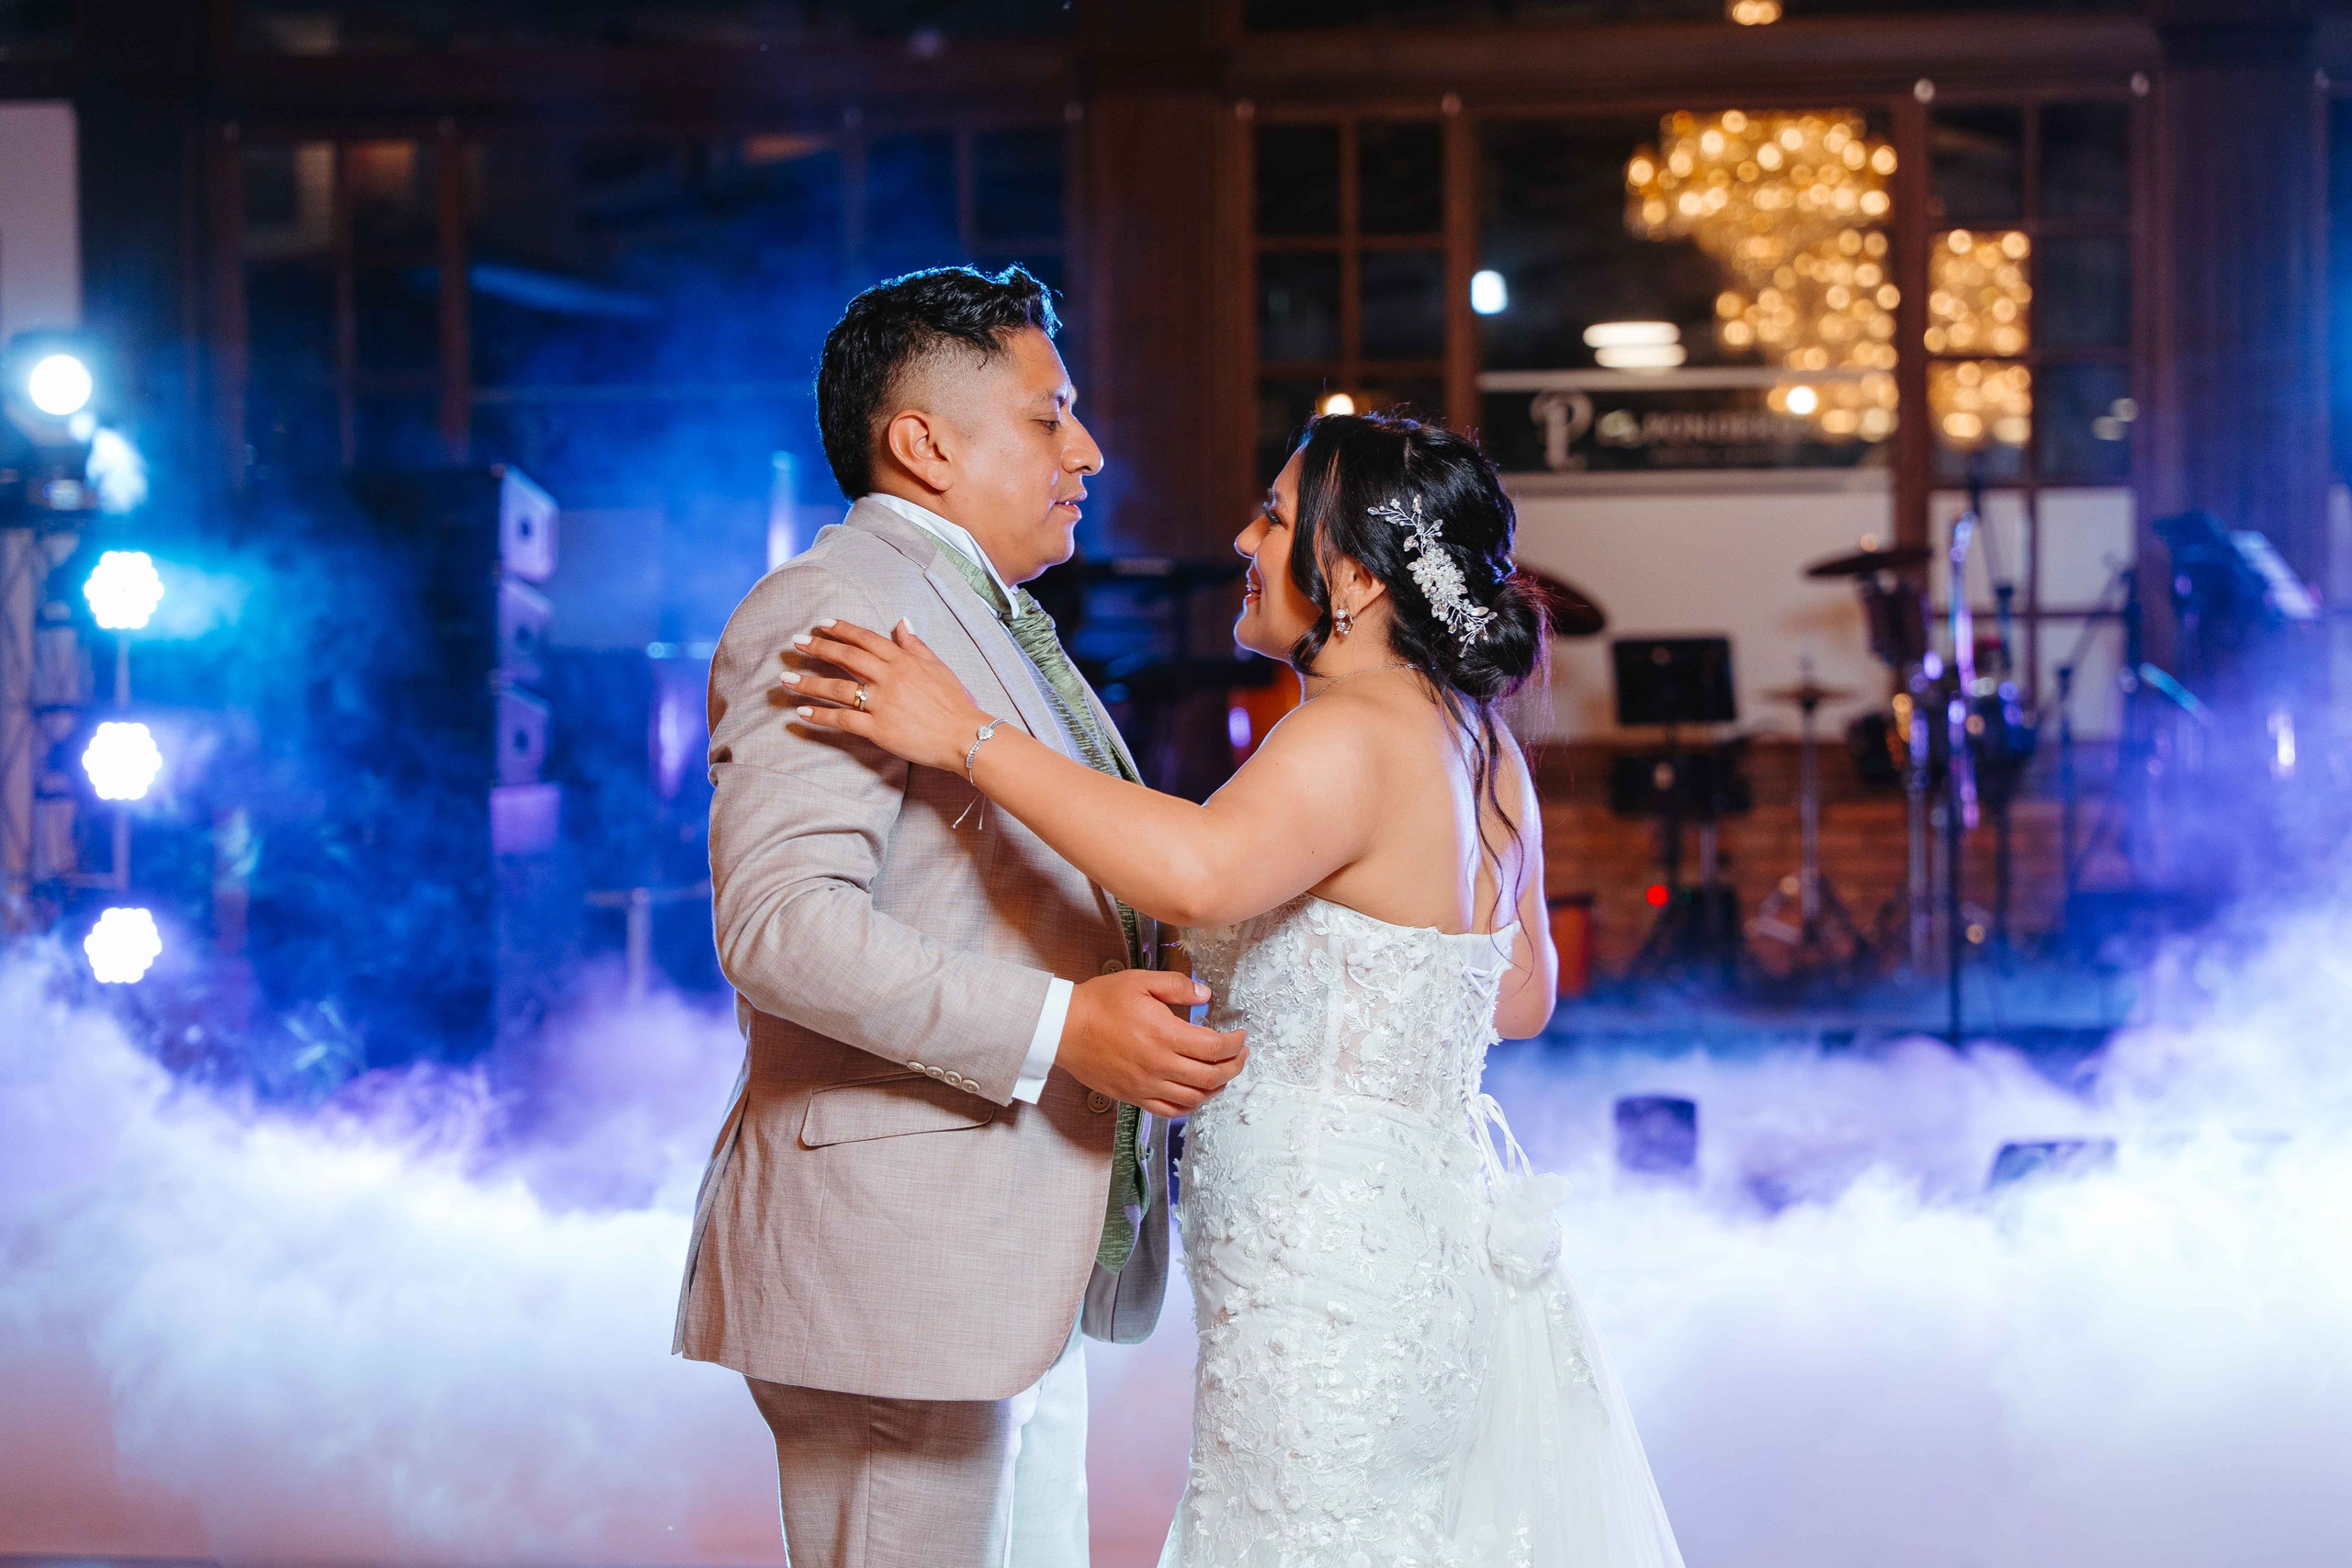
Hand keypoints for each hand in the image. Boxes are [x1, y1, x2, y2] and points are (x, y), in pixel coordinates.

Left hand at [787, 619, 993, 773]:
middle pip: (846, 658)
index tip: (821, 624)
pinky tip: (803, 712)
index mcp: (903, 661)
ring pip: (838, 688)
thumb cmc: (954, 702)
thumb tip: (901, 622)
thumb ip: (915, 645)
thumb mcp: (937, 666)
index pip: (866, 639)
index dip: (842, 630)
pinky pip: (843, 719)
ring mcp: (882, 704)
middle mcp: (889, 678)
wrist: (964, 735)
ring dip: (809, 682)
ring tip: (785, 679)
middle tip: (795, 643)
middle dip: (818, 649)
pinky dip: (821, 715)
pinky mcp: (878, 729)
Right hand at [1059, 969, 1246, 1119]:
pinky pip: (1170, 1111)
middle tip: (1241, 1055)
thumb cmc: (1100, 1002)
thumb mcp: (1140, 981)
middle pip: (1211, 1076)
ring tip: (1223, 1074)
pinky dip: (1190, 1105)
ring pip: (1195, 1098)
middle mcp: (1159, 1065)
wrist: (1063, 1028)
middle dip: (1234, 1066)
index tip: (1241, 1036)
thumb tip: (1205, 996)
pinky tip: (1196, 1094)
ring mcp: (1146, 1085)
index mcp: (1164, 1035)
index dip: (1235, 1044)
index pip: (1215, 1048)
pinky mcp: (1134, 1097)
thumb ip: (1177, 986)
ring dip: (1216, 1087)